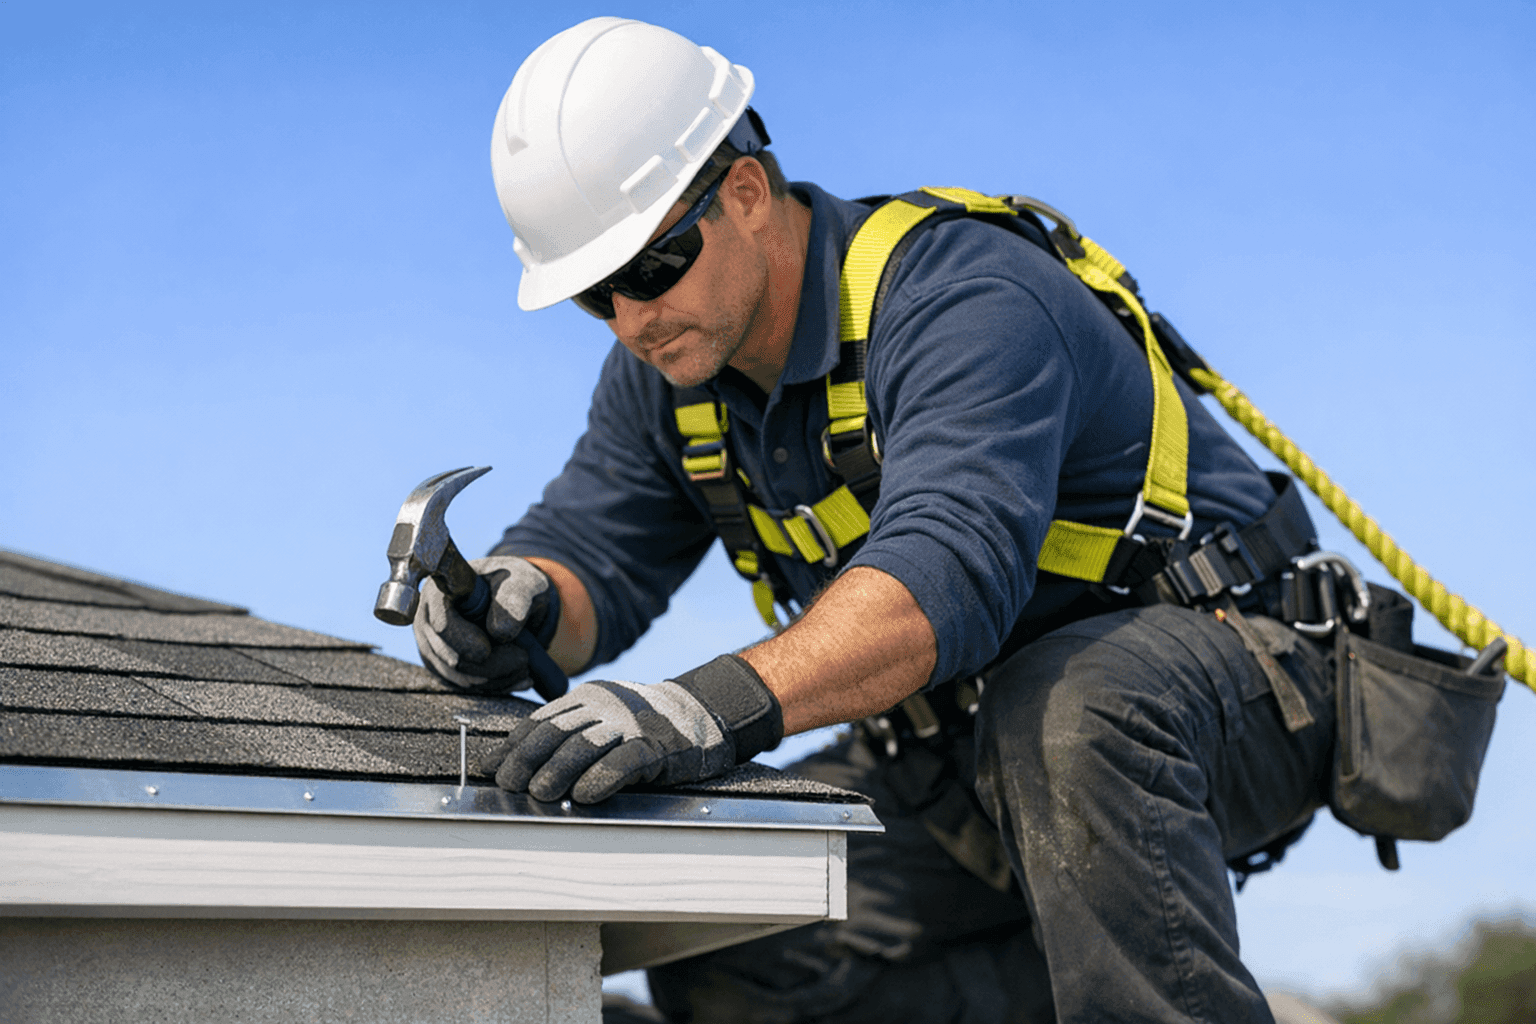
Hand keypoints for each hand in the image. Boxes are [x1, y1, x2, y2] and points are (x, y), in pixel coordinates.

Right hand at [413, 555, 556, 693]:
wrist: (515, 600)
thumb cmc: (516, 585)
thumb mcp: (523, 582)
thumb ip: (515, 598)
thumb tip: (499, 632)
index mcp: (441, 590)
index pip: (441, 623)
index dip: (462, 641)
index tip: (486, 651)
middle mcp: (427, 619)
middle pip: (451, 658)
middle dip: (492, 665)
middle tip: (524, 659)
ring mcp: (432, 645)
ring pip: (460, 677)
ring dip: (497, 677)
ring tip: (525, 665)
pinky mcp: (443, 666)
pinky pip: (467, 686)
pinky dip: (497, 685)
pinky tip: (521, 677)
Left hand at [489, 655, 783, 802]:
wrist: (699, 716)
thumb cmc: (640, 727)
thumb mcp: (601, 718)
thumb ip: (565, 735)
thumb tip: (514, 765)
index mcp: (586, 697)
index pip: (540, 720)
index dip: (513, 746)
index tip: (492, 769)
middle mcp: (605, 705)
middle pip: (556, 732)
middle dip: (527, 761)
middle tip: (509, 785)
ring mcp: (631, 724)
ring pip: (585, 746)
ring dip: (557, 772)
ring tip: (539, 794)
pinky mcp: (656, 747)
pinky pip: (623, 763)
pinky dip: (601, 780)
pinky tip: (585, 796)